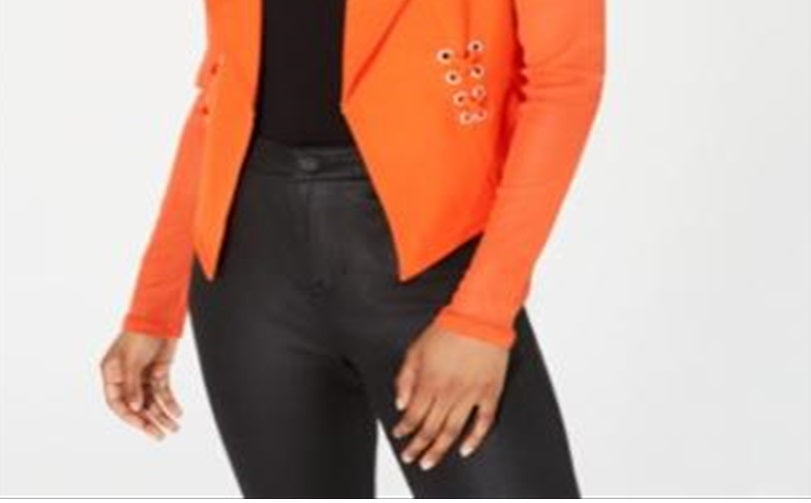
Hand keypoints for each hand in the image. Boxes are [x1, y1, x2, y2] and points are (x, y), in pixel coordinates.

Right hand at [100, 331, 182, 440]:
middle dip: (149, 421)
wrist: (158, 316)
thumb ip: (132, 385)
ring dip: (163, 414)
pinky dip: (170, 402)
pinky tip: (178, 413)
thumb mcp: (132, 361)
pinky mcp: (158, 372)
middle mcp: (126, 378)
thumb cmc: (139, 335)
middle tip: (160, 435)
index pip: (117, 403)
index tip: (142, 426)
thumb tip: (136, 408)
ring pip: (152, 401)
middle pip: (136, 406)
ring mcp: (142, 376)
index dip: (129, 416)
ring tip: (174, 428)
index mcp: (112, 375)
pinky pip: (163, 392)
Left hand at [392, 321, 508, 469]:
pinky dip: (474, 439)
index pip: (413, 415)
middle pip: (430, 428)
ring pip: (453, 431)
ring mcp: (471, 395)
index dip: (404, 429)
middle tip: (411, 458)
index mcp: (429, 381)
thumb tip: (401, 403)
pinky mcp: (490, 393)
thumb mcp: (416, 349)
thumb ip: (405, 378)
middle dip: (417, 446)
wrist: (480, 318)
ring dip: (439, 449)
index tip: (400, 436)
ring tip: (430, 461)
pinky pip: (483, 423)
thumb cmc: (447, 330)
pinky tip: (465, 449)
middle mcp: (448, 392)